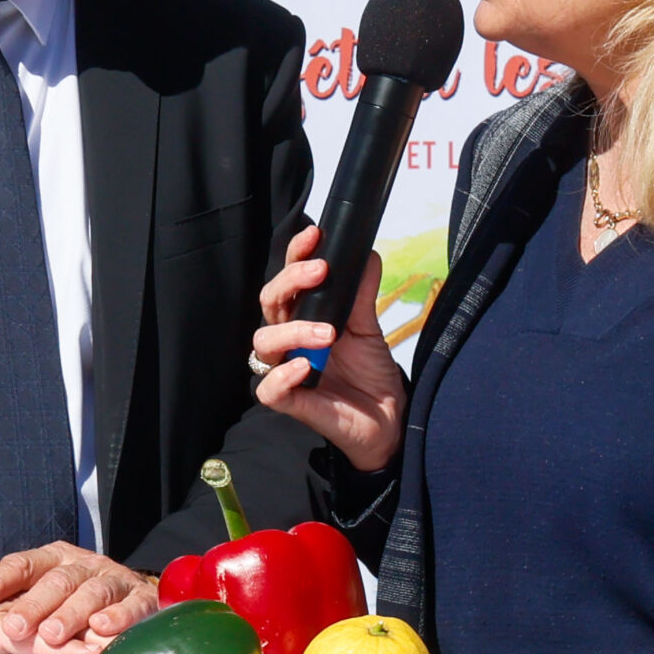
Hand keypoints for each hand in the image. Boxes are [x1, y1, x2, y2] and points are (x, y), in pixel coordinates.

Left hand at [0, 543, 158, 653]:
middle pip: (56, 581)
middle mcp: (84, 564)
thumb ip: (11, 585)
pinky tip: (102, 628)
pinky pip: (132, 605)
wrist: (134, 595)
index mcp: (56, 557)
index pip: (22, 564)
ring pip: (91, 593)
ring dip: (71, 614)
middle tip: (14, 627)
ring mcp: (114, 579)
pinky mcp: (142, 598)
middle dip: (34, 605)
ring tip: (52, 634)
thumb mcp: (43, 584)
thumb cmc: (80, 594)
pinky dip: (118, 616)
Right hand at [250, 226, 408, 472]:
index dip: (294, 256)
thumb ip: (362, 294)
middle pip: (269, 302)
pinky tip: (304, 368)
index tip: (314, 235)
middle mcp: (289, 340)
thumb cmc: (370, 372)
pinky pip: (267, 388)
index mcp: (302, 316)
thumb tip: (367, 254)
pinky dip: (282, 375)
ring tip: (329, 333)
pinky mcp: (290, 402)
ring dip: (293, 331)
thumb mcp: (369, 328)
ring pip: (263, 343)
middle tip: (321, 272)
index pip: (287, 281)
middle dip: (290, 282)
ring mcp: (286, 369)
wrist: (390, 418)